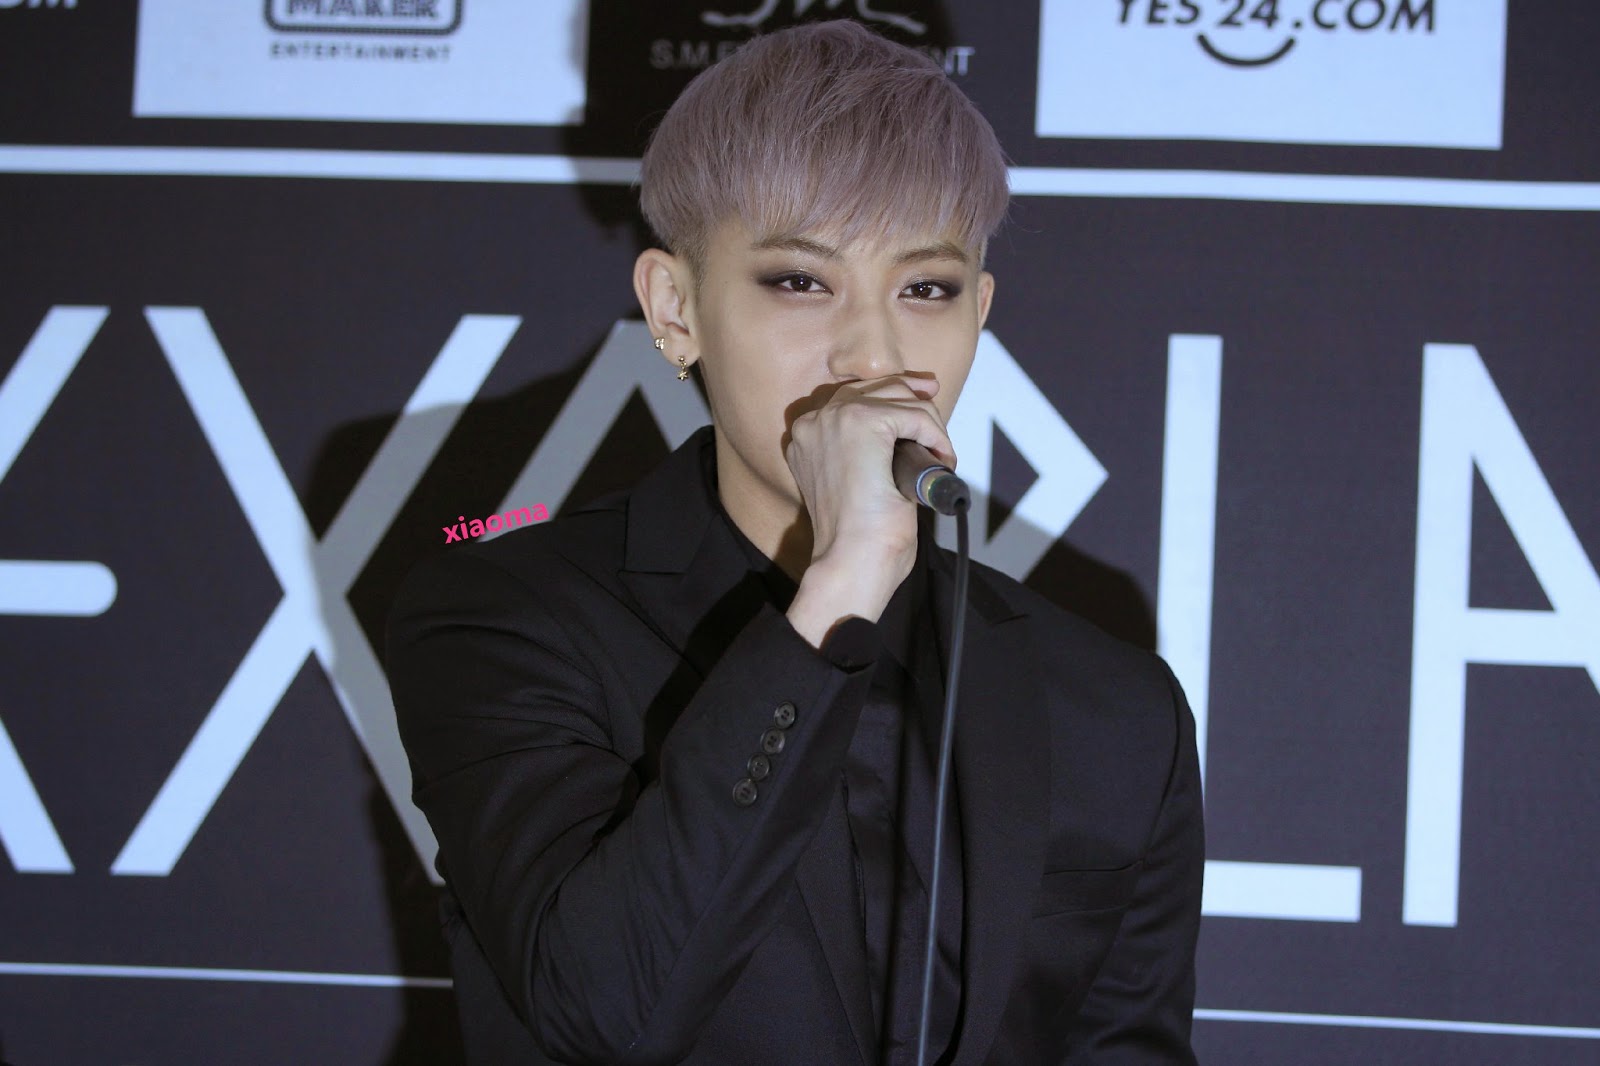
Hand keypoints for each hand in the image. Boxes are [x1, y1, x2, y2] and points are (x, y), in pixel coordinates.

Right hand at [783, 373, 954, 647]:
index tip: (919, 397)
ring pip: (900, 397)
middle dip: (913, 397)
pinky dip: (936, 435)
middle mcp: (814, 421)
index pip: (852, 395)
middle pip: (875, 386)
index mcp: (807, 435)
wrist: (850, 559)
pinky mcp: (862, 423)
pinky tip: (941, 459)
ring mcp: (835, 418)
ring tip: (941, 458)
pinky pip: (915, 414)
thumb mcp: (857, 483)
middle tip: (937, 412)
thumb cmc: (855, 538)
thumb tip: (907, 433)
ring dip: (930, 426)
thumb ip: (869, 452)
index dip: (891, 394)